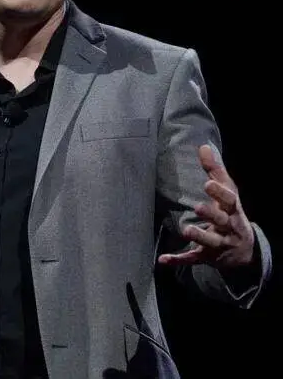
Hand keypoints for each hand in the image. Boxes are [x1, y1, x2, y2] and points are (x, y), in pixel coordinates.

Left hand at [159, 144, 254, 267]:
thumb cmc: (231, 213)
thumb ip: (215, 171)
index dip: (220, 193)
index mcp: (232, 210)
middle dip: (212, 215)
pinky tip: (162, 260)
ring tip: (186, 230)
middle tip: (198, 207)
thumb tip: (203, 146)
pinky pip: (193, 259)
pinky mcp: (207, 257)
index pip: (230, 200)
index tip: (208, 184)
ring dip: (199, 236)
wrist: (244, 251)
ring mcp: (219, 245)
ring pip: (210, 242)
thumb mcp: (228, 192)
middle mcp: (229, 228)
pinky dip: (178, 260)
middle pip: (222, 221)